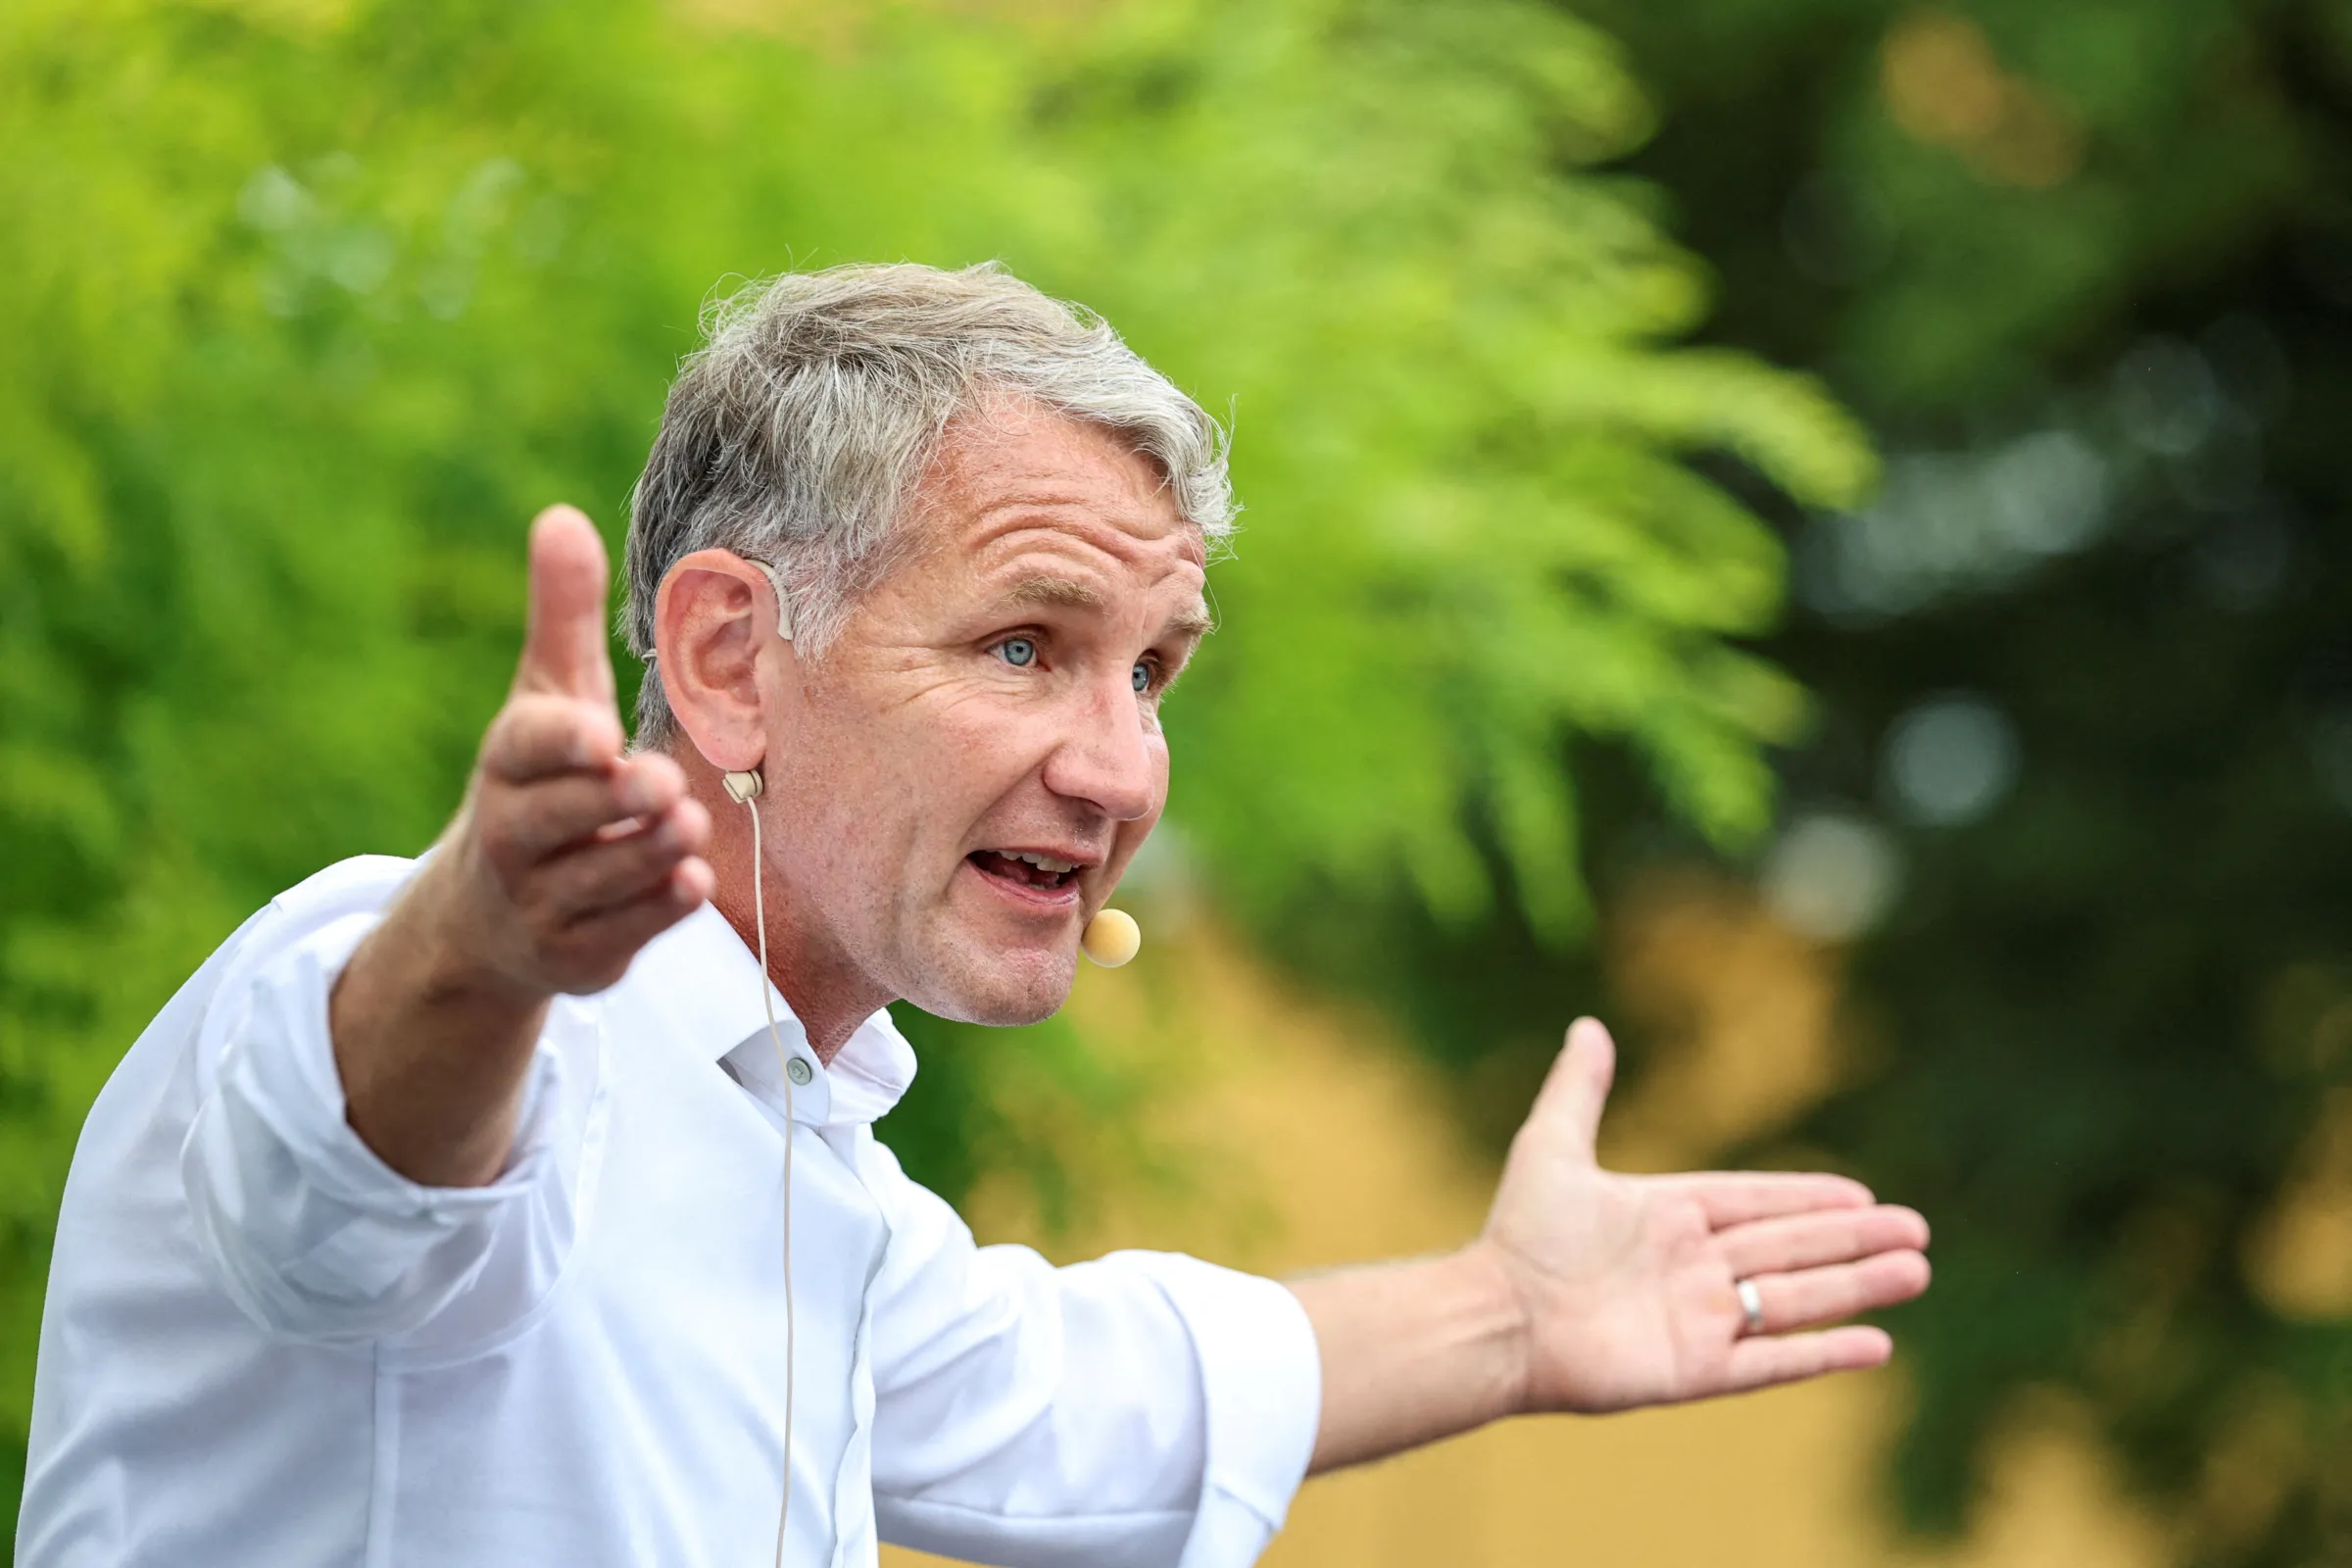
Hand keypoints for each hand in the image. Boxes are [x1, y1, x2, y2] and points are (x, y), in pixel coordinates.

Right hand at [427, 505, 714, 997]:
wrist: (491, 913)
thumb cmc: (541, 779)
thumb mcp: (548, 695)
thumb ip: (561, 616)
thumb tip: (561, 516)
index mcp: (507, 764)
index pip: (523, 748)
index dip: (559, 743)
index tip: (599, 734)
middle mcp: (511, 836)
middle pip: (552, 819)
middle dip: (608, 802)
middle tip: (661, 782)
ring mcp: (539, 902)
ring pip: (593, 881)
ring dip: (643, 854)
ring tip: (688, 824)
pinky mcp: (574, 956)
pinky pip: (616, 937)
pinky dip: (652, 913)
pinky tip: (691, 885)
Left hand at [1480, 1017, 1929, 1413]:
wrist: (1497, 1318)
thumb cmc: (1519, 1236)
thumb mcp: (1551, 1147)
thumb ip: (1578, 1089)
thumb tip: (1588, 1025)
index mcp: (1669, 1216)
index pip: (1758, 1204)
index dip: (1810, 1199)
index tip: (1865, 1196)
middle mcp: (1693, 1268)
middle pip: (1792, 1250)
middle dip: (1854, 1241)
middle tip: (1919, 1232)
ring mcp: (1698, 1320)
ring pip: (1796, 1301)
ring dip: (1856, 1288)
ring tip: (1916, 1273)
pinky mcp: (1697, 1370)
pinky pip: (1772, 1362)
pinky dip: (1823, 1354)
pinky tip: (1876, 1345)